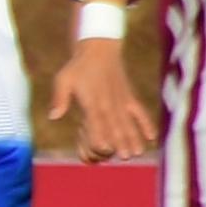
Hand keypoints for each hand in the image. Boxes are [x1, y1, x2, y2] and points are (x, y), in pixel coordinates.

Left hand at [58, 33, 159, 159]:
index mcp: (92, 103)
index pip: (97, 123)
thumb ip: (59, 98)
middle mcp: (109, 104)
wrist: (98, 49)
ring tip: (137, 153)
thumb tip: (53, 116)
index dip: (101, 136)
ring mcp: (121, 101)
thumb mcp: (63, 80)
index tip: (105, 149)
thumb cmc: (77, 67)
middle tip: (125, 157)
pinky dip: (146, 123)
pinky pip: (139, 112)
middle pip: (115, 128)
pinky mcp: (129, 98)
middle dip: (120, 143)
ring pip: (128, 123)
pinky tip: (152, 137)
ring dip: (133, 138)